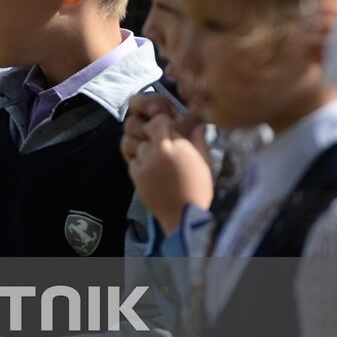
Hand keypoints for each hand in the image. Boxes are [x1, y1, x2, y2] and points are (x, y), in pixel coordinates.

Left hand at [122, 109, 213, 233]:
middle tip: (158, 141)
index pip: (159, 120)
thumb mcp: (204, 162)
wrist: (183, 216)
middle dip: (150, 132)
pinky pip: (132, 160)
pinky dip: (139, 161)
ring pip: (135, 143)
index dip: (162, 123)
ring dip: (143, 147)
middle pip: (144, 129)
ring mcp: (145, 164)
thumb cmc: (198, 189)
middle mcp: (157, 152)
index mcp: (176, 147)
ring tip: (155, 157)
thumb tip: (198, 124)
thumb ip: (198, 140)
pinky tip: (151, 170)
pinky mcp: (136, 175)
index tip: (167, 129)